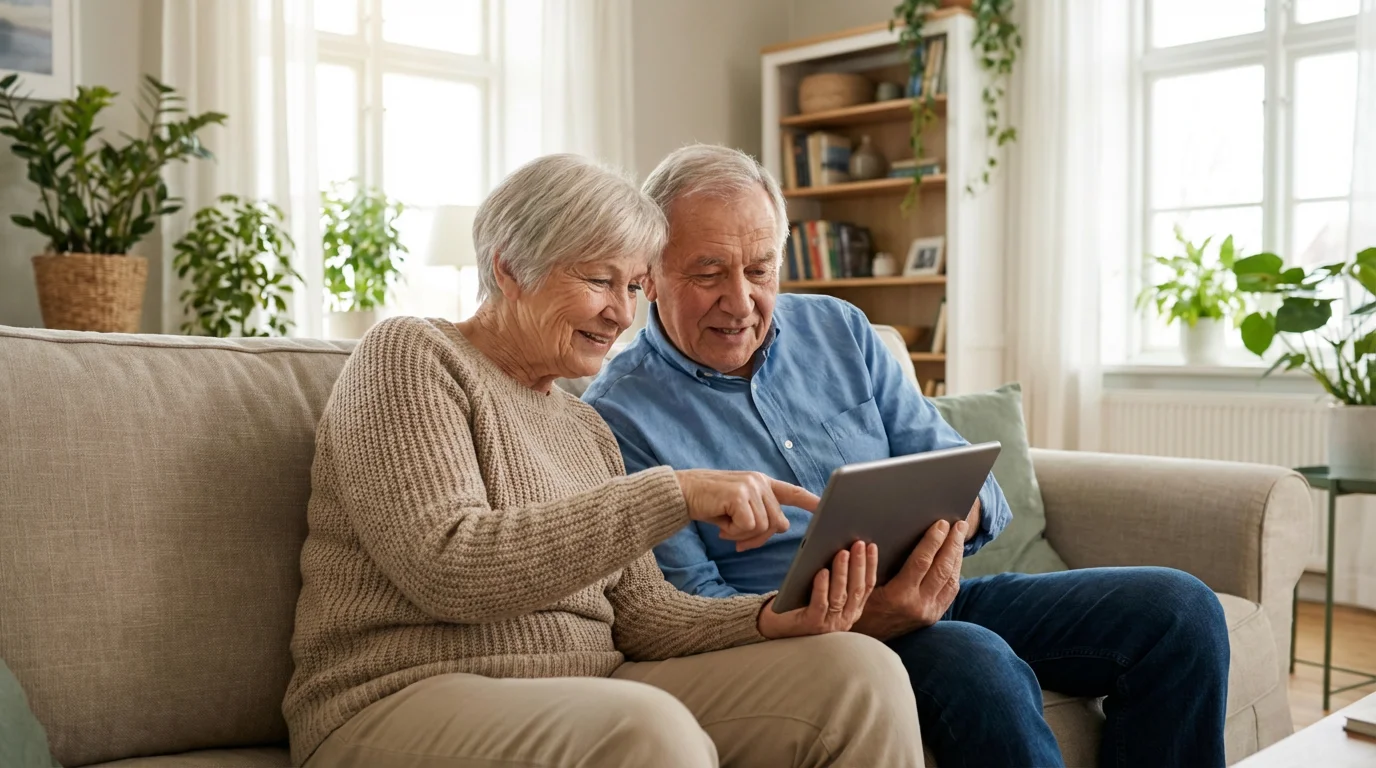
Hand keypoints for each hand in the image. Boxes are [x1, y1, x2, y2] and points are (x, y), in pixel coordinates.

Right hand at [675, 470, 819, 550]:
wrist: (681, 492)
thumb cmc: (708, 503)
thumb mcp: (737, 507)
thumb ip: (758, 514)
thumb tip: (778, 528)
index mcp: (761, 483)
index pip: (791, 491)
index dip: (809, 501)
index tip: (825, 507)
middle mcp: (759, 482)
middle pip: (778, 523)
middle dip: (759, 538)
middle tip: (737, 540)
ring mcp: (750, 487)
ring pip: (763, 527)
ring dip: (742, 535)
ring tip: (725, 527)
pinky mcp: (740, 495)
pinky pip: (748, 527)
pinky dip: (733, 533)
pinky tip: (720, 525)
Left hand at [758, 541, 876, 638]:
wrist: (778, 626)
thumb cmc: (802, 602)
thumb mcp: (825, 590)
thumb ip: (836, 577)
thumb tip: (845, 548)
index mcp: (852, 609)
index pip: (866, 586)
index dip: (870, 565)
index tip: (871, 546)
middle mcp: (845, 618)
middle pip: (856, 589)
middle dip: (859, 565)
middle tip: (859, 544)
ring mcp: (830, 623)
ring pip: (840, 595)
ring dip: (842, 572)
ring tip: (842, 553)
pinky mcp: (812, 624)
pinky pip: (820, 604)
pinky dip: (822, 587)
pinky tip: (822, 572)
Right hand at [852, 518, 967, 639]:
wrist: (864, 642)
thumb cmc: (857, 607)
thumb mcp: (863, 585)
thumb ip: (875, 564)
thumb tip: (890, 534)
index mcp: (898, 596)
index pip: (922, 562)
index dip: (933, 540)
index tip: (942, 524)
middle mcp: (917, 606)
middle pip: (942, 569)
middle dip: (952, 544)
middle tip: (959, 524)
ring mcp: (928, 614)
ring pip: (950, 581)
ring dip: (957, 557)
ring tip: (959, 537)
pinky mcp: (932, 618)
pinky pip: (950, 592)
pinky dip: (954, 572)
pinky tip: (954, 559)